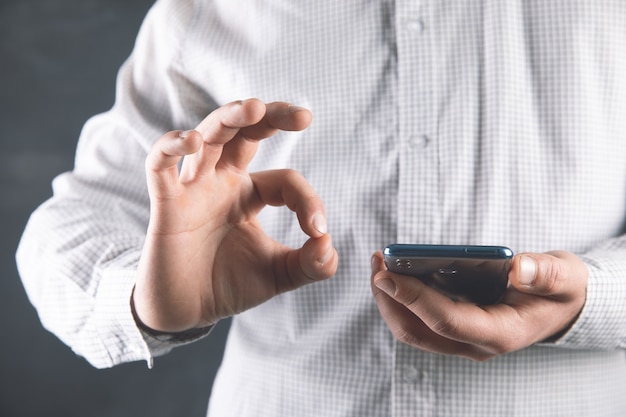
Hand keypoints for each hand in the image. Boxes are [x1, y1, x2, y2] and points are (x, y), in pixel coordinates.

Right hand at [133, 99, 337, 331]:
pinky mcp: (166, 204)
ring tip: (253, 108)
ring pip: (208, 136)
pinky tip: (192, 142)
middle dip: (272, 117)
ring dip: (229, 118)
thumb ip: (310, 264)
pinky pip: (160, 166)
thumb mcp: (278, 275)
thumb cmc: (227, 285)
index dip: (308, 200)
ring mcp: (193, 189)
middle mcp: (222, 183)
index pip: (285, 180)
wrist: (186, 312)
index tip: (319, 230)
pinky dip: (171, 147)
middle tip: (303, 115)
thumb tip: (330, 246)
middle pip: (245, 133)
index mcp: (249, 194)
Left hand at [371, 250, 587, 360]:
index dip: (414, 298)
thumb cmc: (560, 290)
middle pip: (418, 331)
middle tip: (377, 261)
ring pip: (412, 329)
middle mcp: (475, 344)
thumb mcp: (564, 277)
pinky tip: (396, 268)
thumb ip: (545, 274)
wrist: (560, 306)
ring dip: (389, 298)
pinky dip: (401, 296)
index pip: (447, 321)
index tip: (386, 274)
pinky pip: (417, 320)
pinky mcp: (453, 328)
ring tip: (380, 260)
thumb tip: (519, 268)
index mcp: (501, 333)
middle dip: (390, 298)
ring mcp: (462, 340)